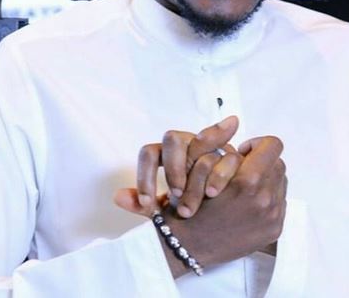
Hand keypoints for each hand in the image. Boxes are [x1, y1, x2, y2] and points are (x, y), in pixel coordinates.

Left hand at [115, 116, 242, 217]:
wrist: (222, 203)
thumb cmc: (188, 201)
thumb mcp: (165, 209)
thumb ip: (145, 203)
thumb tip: (118, 197)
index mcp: (166, 154)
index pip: (149, 153)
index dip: (145, 176)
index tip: (147, 204)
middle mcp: (185, 143)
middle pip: (172, 140)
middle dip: (174, 167)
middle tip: (176, 194)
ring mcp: (209, 146)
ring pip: (199, 145)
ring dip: (197, 176)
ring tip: (195, 202)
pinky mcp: (230, 154)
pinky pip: (225, 156)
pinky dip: (220, 174)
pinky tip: (214, 193)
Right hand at [116, 135, 286, 276]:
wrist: (189, 245)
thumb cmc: (193, 204)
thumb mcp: (202, 167)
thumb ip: (222, 144)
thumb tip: (238, 125)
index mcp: (247, 182)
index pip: (272, 146)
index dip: (257, 144)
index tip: (242, 152)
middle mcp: (265, 200)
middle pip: (278, 163)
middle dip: (261, 162)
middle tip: (242, 169)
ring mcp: (272, 216)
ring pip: (280, 181)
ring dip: (265, 179)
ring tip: (244, 186)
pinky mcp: (275, 230)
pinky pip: (280, 201)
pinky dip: (267, 197)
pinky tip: (248, 203)